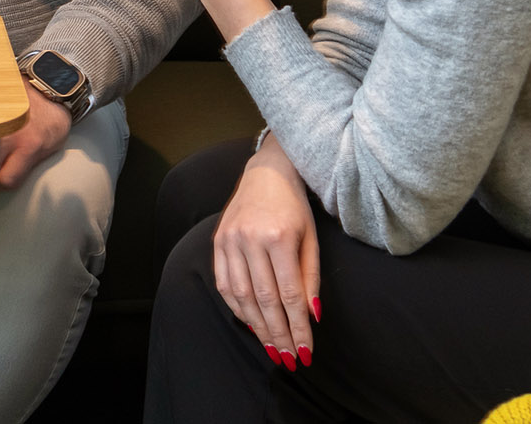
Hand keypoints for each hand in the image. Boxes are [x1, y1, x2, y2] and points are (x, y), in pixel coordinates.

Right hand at [214, 139, 320, 370]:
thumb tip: (312, 316)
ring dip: (257, 326)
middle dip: (278, 334)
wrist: (266, 172)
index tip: (306, 351)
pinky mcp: (217, 241)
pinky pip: (224, 283)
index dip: (297, 327)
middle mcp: (249, 239)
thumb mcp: (311, 238)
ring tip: (272, 347)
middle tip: (290, 359)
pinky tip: (251, 322)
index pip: (288, 295)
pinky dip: (237, 307)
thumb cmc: (294, 206)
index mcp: (277, 237)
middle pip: (263, 300)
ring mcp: (229, 240)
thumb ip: (310, 278)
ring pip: (241, 296)